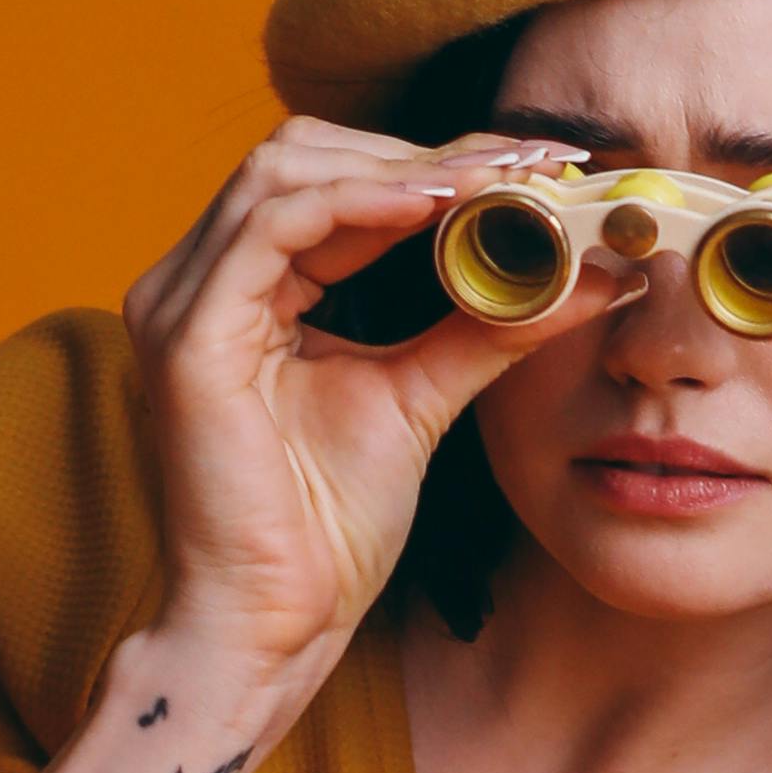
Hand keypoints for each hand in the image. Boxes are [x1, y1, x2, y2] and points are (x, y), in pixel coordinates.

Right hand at [120, 119, 632, 679]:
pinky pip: (273, 227)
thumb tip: (590, 275)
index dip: (436, 162)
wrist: (276, 621)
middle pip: (303, 154)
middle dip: (423, 151)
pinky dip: (361, 204)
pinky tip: (437, 210)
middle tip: (528, 163)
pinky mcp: (187, 337)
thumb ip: (487, 325)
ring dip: (401, 168)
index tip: (537, 164)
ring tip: (497, 183)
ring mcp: (181, 303)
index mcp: (240, 290)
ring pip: (285, 172)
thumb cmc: (325, 526)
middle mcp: (196, 282)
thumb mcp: (422, 395)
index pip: (332, 181)